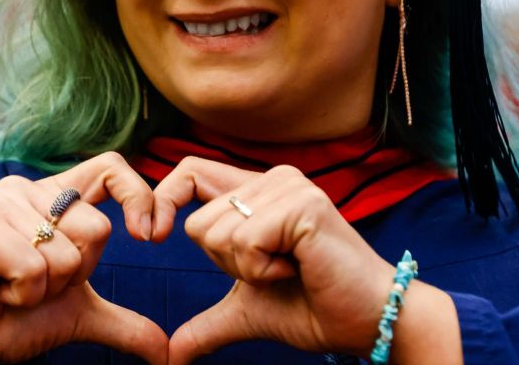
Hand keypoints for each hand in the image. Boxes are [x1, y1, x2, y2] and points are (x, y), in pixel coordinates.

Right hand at [0, 152, 167, 363]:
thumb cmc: (12, 317)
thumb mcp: (77, 316)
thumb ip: (123, 323)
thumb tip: (167, 351)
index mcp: (55, 198)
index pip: (111, 168)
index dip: (138, 196)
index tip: (150, 236)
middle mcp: (28, 191)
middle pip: (97, 229)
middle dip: (75, 276)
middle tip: (35, 284)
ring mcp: (0, 204)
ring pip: (66, 253)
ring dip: (44, 289)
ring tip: (11, 287)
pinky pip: (33, 266)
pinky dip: (22, 293)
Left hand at [154, 157, 457, 364]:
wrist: (368, 323)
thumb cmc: (316, 309)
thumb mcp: (248, 312)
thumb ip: (207, 323)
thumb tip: (170, 355)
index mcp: (259, 189)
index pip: (188, 171)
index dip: (161, 200)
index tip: (150, 238)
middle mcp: (273, 178)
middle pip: (197, 220)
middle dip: (224, 264)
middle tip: (273, 270)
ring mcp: (289, 186)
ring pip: (217, 232)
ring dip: (247, 269)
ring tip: (290, 269)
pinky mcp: (302, 204)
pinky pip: (245, 241)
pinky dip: (262, 270)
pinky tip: (298, 268)